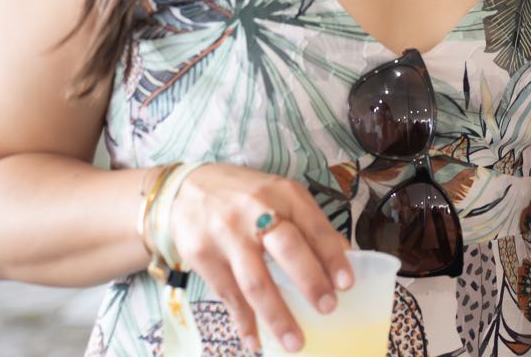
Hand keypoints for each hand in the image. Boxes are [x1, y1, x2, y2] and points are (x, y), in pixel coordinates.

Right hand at [166, 163, 353, 351]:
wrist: (184, 189)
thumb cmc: (245, 195)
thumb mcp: (280, 195)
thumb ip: (309, 223)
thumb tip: (344, 254)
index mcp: (284, 194)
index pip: (314, 227)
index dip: (332, 256)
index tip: (346, 284)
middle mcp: (257, 212)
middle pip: (287, 250)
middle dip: (310, 282)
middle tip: (328, 308)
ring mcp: (227, 236)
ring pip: (256, 281)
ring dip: (277, 316)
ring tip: (296, 341)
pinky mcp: (203, 257)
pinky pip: (228, 295)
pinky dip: (243, 322)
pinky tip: (256, 341)